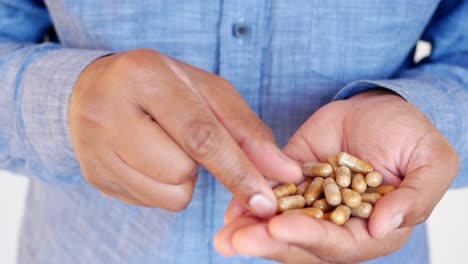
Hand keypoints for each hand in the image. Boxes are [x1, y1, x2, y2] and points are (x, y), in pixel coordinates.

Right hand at [69, 49, 300, 214]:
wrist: (97, 91)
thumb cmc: (163, 87)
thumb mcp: (208, 93)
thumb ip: (248, 132)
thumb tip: (284, 172)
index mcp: (144, 78)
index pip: (198, 134)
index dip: (236, 170)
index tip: (265, 200)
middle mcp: (109, 112)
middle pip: (181, 169)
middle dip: (200, 164)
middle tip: (184, 136)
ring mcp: (94, 149)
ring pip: (168, 194)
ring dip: (182, 178)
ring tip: (166, 146)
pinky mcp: (94, 177)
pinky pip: (151, 202)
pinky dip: (164, 187)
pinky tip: (150, 160)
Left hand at [214, 90, 459, 262]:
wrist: (383, 108)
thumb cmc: (412, 136)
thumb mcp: (431, 163)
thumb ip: (415, 198)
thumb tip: (381, 227)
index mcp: (371, 229)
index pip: (338, 243)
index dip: (310, 237)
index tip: (279, 227)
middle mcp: (336, 221)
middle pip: (300, 241)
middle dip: (267, 242)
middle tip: (234, 241)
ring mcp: (311, 200)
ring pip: (278, 222)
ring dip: (250, 230)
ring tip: (224, 234)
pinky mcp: (293, 177)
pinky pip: (269, 192)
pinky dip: (248, 201)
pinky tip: (228, 209)